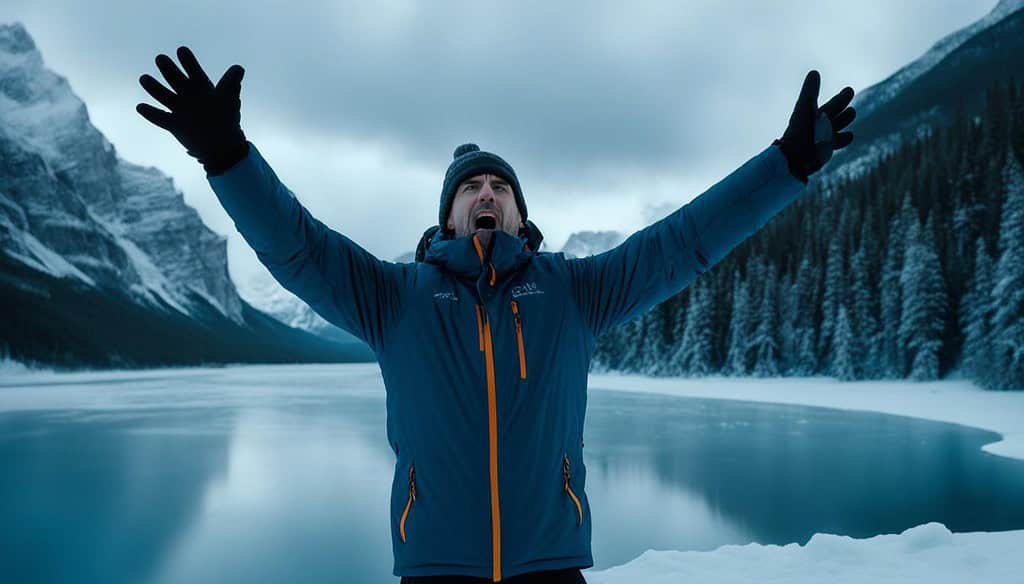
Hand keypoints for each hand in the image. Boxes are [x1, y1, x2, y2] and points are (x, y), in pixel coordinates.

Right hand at [136, 46, 248, 174]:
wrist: (222, 145)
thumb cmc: (227, 119)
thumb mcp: (229, 99)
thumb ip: (231, 83)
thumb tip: (239, 69)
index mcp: (201, 86)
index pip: (192, 69)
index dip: (188, 60)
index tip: (182, 51)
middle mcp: (188, 94)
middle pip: (174, 78)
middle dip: (167, 69)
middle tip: (160, 59)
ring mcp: (179, 109)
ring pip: (163, 95)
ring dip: (153, 87)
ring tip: (144, 78)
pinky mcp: (174, 124)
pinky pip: (159, 118)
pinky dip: (150, 113)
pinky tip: (140, 107)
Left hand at [773, 70, 855, 183]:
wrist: (795, 156)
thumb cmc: (800, 130)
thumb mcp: (806, 108)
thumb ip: (810, 91)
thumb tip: (814, 72)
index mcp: (815, 114)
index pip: (832, 105)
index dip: (841, 98)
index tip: (849, 90)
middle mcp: (819, 126)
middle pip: (834, 114)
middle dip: (841, 104)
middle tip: (849, 92)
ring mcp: (823, 138)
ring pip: (837, 127)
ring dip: (844, 119)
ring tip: (851, 112)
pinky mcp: (825, 151)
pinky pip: (837, 142)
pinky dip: (844, 138)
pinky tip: (850, 135)